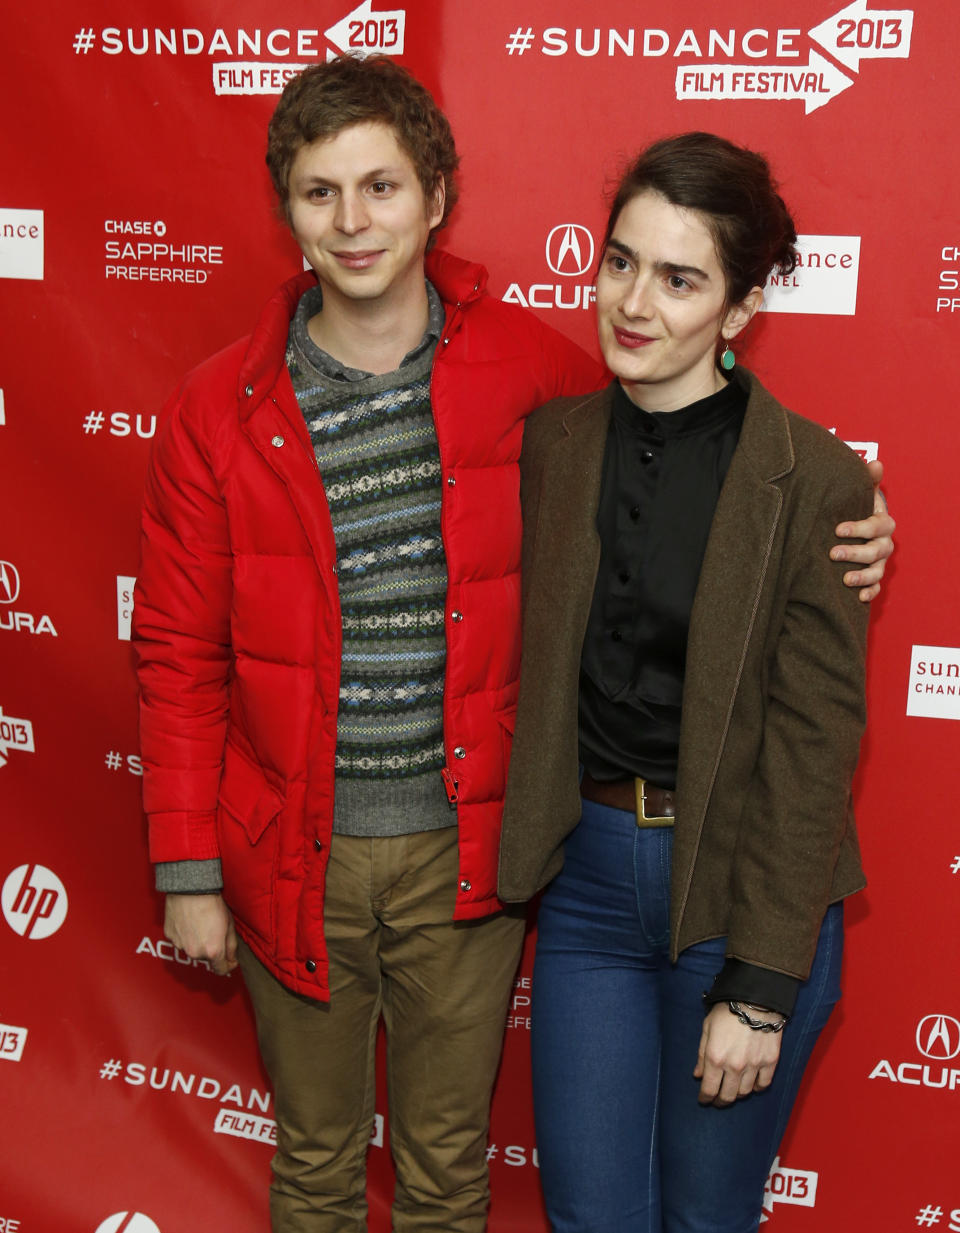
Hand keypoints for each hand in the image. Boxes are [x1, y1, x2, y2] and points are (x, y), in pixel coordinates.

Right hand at [164, 893, 237, 974]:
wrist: (191, 888)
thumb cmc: (212, 903)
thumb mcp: (229, 924)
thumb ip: (231, 946)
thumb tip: (232, 959)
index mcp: (213, 951)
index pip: (221, 970)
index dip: (228, 966)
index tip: (230, 960)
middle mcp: (195, 952)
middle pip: (206, 957)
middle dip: (212, 948)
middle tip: (214, 929)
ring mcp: (181, 946)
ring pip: (192, 949)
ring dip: (197, 942)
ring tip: (200, 923)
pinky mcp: (170, 937)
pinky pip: (180, 940)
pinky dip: (185, 935)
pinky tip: (189, 921)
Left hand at [694, 1003, 782, 1105]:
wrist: (755, 999)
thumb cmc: (726, 1010)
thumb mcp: (707, 1028)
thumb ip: (701, 1054)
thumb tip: (698, 1075)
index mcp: (715, 1057)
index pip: (709, 1089)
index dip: (705, 1098)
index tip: (704, 1100)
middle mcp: (734, 1066)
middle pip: (727, 1096)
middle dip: (720, 1101)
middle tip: (718, 1101)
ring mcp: (753, 1066)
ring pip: (745, 1092)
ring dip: (737, 1094)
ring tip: (733, 1090)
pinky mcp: (770, 1062)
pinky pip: (763, 1084)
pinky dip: (756, 1088)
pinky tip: (752, 1085)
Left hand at [832, 459, 894, 601]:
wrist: (855, 530)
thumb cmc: (856, 510)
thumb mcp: (860, 495)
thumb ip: (866, 481)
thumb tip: (875, 463)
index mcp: (882, 523)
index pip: (877, 525)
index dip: (859, 527)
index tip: (837, 529)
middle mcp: (884, 543)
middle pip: (876, 550)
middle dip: (855, 552)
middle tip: (833, 553)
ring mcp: (880, 562)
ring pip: (877, 571)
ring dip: (862, 576)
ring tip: (845, 579)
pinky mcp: (873, 577)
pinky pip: (876, 588)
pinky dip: (869, 592)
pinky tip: (858, 597)